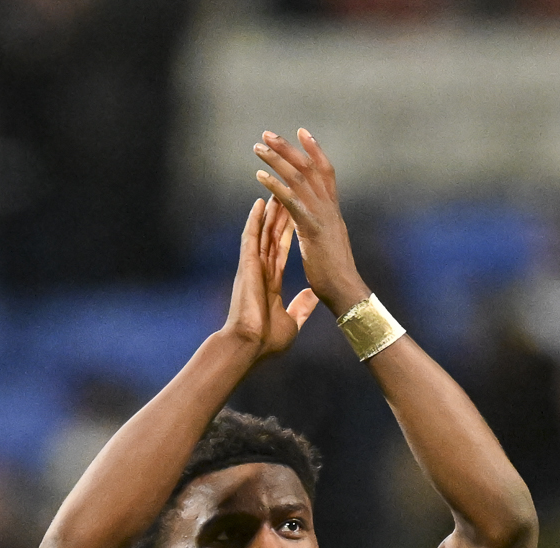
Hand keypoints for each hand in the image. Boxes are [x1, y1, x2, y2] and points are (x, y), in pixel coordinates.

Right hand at [221, 195, 317, 361]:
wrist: (250, 346)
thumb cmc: (266, 340)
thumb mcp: (292, 321)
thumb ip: (301, 306)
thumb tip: (312, 296)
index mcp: (270, 282)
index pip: (280, 251)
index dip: (287, 232)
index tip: (294, 216)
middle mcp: (260, 271)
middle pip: (272, 236)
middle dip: (280, 215)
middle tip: (286, 192)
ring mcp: (252, 267)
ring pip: (263, 232)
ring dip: (270, 212)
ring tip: (276, 190)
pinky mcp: (247, 266)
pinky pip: (251, 237)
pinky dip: (255, 220)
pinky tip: (259, 203)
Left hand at [254, 128, 369, 313]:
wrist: (346, 292)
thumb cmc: (337, 276)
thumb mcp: (329, 246)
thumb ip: (323, 230)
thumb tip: (318, 226)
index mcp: (332, 211)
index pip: (325, 171)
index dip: (314, 150)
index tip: (301, 132)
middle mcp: (329, 208)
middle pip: (309, 167)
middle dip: (288, 148)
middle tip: (267, 133)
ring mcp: (322, 216)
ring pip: (299, 178)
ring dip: (277, 160)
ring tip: (258, 147)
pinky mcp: (312, 229)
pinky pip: (292, 201)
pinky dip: (276, 186)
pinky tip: (260, 176)